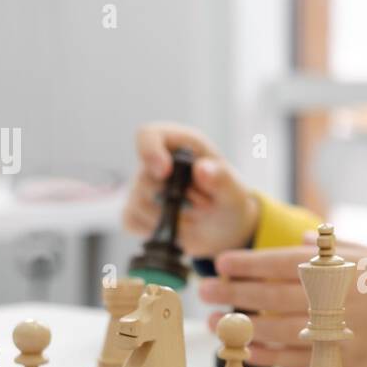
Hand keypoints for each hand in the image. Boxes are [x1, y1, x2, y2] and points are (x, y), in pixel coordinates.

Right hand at [123, 121, 260, 257]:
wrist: (222, 229)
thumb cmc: (228, 202)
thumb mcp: (234, 193)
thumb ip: (222, 179)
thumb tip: (202, 169)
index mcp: (182, 144)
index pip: (148, 135)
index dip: (150, 151)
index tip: (164, 171)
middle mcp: (157, 162)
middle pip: (144, 178)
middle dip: (173, 200)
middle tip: (202, 206)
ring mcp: (142, 186)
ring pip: (138, 204)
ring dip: (167, 218)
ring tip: (192, 217)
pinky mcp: (135, 211)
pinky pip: (132, 222)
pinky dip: (154, 231)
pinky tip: (174, 228)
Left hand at [198, 237, 366, 366]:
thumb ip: (332, 248)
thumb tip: (295, 242)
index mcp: (337, 269)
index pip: (279, 264)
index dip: (246, 264)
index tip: (220, 262)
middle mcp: (333, 298)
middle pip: (270, 295)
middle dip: (233, 292)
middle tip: (206, 290)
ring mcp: (338, 330)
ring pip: (278, 328)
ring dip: (244, 325)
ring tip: (219, 322)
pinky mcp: (346, 359)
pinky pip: (299, 358)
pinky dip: (270, 355)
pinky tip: (250, 350)